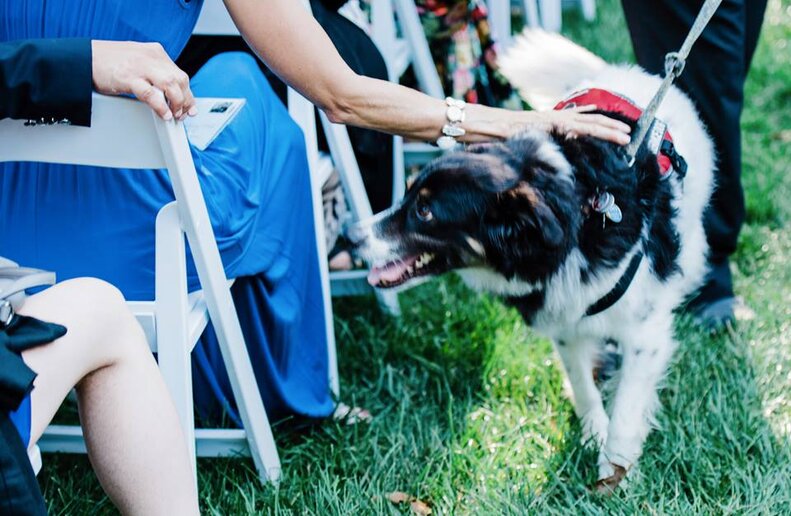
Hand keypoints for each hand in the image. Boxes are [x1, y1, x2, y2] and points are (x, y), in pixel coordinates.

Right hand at [91, 40, 196, 120]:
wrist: (82, 58)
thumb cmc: (108, 62)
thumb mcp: (138, 60)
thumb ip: (154, 72)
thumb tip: (170, 93)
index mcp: (155, 52)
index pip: (180, 74)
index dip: (188, 94)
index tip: (190, 107)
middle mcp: (150, 57)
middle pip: (179, 79)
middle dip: (185, 100)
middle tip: (181, 114)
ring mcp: (140, 66)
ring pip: (170, 84)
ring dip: (176, 103)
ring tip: (174, 115)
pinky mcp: (128, 76)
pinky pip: (151, 93)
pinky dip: (161, 106)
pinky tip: (164, 114)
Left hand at [515, 105, 631, 144]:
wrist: (500, 124)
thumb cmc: (512, 134)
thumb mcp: (531, 140)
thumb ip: (548, 141)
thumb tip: (562, 138)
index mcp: (560, 124)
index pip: (591, 129)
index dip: (609, 135)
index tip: (624, 139)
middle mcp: (563, 117)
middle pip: (594, 122)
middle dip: (613, 129)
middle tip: (629, 136)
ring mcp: (559, 116)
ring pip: (588, 117)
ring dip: (605, 122)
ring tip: (620, 127)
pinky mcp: (554, 116)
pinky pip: (575, 114)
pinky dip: (587, 112)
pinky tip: (594, 111)